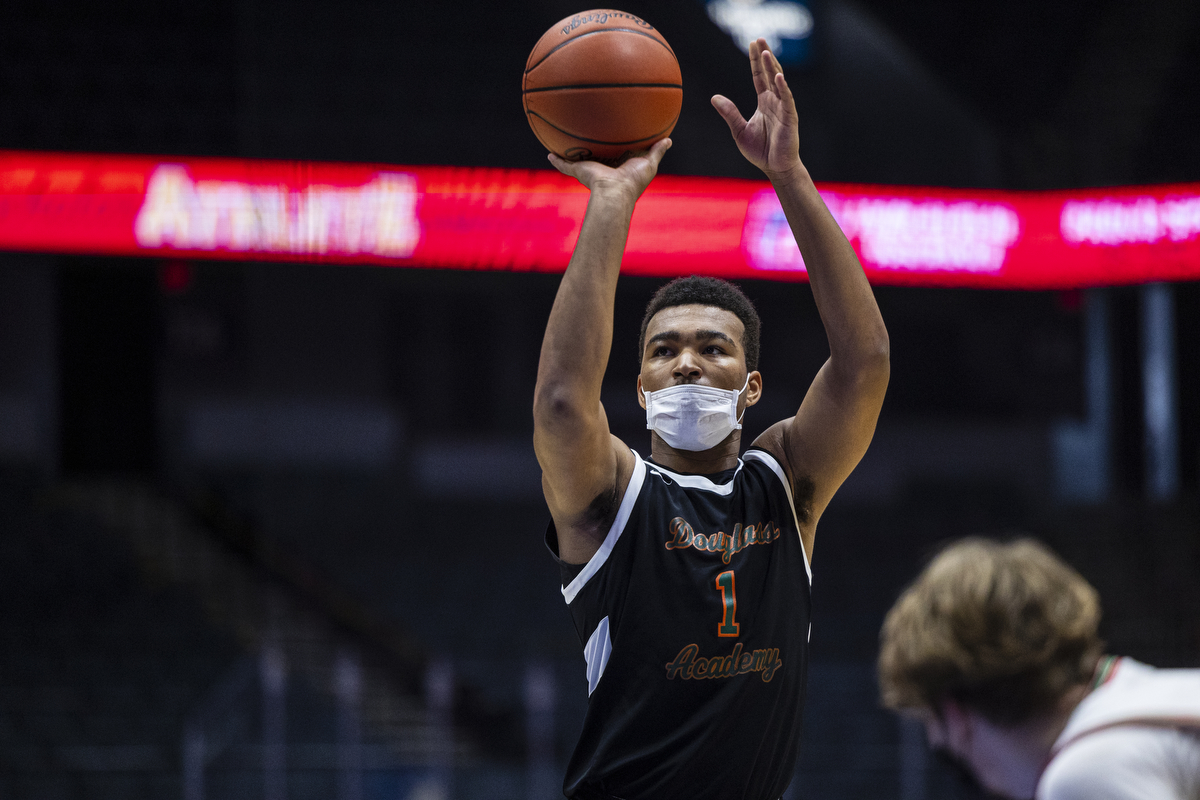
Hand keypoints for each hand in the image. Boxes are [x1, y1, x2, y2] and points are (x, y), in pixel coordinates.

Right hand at [548, 138, 672, 203]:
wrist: (615, 192)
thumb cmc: (633, 181)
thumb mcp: (649, 163)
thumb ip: (657, 151)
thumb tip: (668, 140)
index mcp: (617, 165)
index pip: (615, 153)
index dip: (613, 145)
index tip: (612, 136)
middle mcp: (602, 167)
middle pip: (595, 155)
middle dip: (590, 148)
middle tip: (587, 134)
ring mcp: (589, 169)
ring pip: (577, 159)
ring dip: (570, 152)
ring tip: (563, 140)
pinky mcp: (578, 170)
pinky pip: (564, 165)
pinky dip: (556, 160)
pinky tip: (549, 153)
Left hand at [712, 40, 803, 184]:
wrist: (775, 168)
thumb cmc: (760, 151)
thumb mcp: (739, 130)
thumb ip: (729, 113)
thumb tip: (714, 97)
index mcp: (764, 102)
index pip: (759, 76)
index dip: (755, 61)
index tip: (752, 44)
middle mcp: (775, 101)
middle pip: (770, 73)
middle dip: (765, 56)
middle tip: (759, 39)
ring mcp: (784, 107)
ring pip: (778, 82)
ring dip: (773, 67)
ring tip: (766, 52)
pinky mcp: (790, 117)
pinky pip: (787, 99)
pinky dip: (783, 88)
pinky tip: (778, 76)